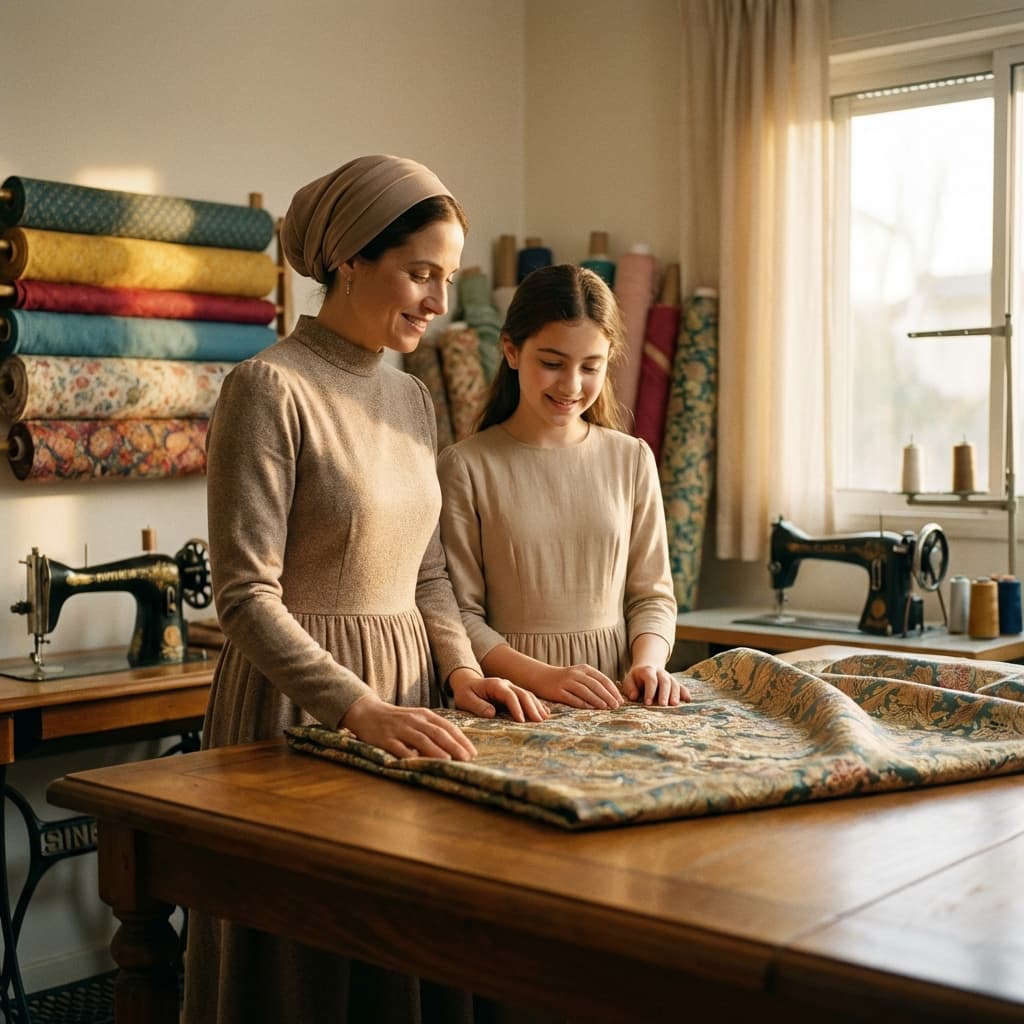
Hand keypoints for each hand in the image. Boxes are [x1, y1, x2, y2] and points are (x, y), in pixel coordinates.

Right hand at [341, 692, 476, 760]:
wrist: (366, 712)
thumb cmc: (397, 719)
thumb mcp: (417, 719)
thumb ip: (433, 729)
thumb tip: (454, 747)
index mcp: (424, 715)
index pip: (447, 727)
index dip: (461, 740)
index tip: (473, 752)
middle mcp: (414, 720)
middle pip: (438, 733)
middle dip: (454, 746)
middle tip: (467, 759)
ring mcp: (400, 729)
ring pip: (421, 739)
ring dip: (436, 751)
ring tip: (449, 761)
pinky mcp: (385, 739)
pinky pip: (399, 748)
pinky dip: (410, 756)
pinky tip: (419, 764)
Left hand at [448, 668, 549, 722]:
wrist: (467, 683)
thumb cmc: (465, 693)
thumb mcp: (465, 699)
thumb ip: (477, 706)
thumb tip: (492, 713)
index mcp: (495, 685)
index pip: (509, 696)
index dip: (517, 708)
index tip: (522, 721)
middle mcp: (506, 684)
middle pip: (523, 694)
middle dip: (532, 708)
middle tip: (539, 722)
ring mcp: (511, 687)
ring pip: (528, 695)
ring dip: (537, 706)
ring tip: (544, 719)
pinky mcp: (514, 692)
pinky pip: (528, 697)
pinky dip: (537, 704)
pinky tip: (545, 713)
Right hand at [530, 663, 622, 709]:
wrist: (541, 677)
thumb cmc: (565, 679)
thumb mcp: (580, 675)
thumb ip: (594, 682)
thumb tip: (612, 695)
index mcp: (584, 669)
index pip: (602, 679)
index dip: (612, 690)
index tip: (620, 700)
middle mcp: (576, 674)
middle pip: (595, 685)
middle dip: (607, 696)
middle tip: (616, 706)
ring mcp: (566, 682)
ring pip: (585, 691)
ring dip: (597, 700)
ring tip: (606, 708)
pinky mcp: (557, 691)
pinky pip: (572, 698)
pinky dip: (582, 703)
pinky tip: (590, 709)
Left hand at [621, 665, 690, 706]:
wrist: (648, 667)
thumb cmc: (637, 678)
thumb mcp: (629, 680)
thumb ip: (630, 687)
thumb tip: (634, 697)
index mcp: (648, 670)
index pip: (651, 680)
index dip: (650, 691)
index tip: (647, 703)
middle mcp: (660, 672)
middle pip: (665, 681)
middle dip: (664, 693)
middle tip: (663, 705)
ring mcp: (669, 677)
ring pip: (674, 683)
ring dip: (675, 694)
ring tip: (675, 705)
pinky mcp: (675, 682)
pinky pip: (682, 686)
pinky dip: (685, 693)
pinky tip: (688, 700)